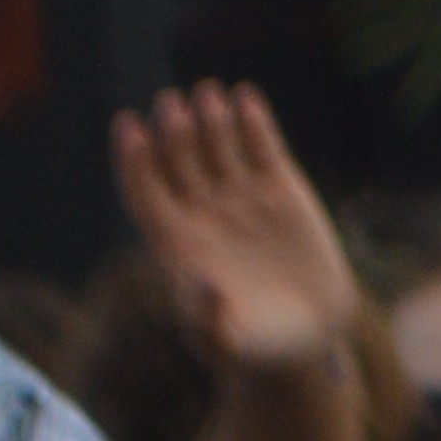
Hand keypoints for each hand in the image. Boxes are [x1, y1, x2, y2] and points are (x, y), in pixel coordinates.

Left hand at [110, 81, 358, 372]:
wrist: (310, 336)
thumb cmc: (258, 347)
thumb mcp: (229, 346)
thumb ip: (206, 321)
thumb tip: (197, 279)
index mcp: (176, 243)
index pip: (145, 192)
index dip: (135, 162)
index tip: (130, 129)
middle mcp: (202, 212)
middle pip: (178, 160)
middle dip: (172, 131)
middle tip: (172, 104)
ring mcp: (240, 197)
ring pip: (215, 146)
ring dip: (209, 118)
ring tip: (207, 93)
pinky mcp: (281, 190)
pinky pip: (261, 148)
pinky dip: (254, 122)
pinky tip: (246, 96)